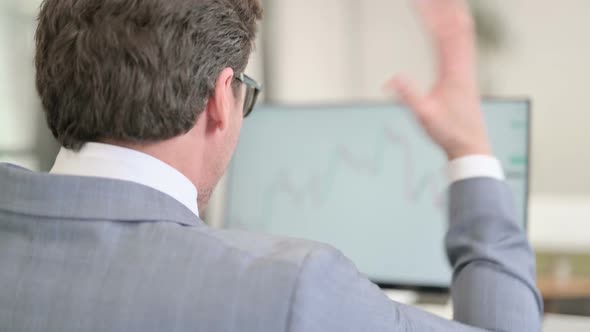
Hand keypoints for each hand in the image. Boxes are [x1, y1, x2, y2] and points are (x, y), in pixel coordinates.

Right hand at [386, 0, 490, 159]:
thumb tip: (390, 79)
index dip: (432, 15)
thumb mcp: (425, 116)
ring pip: (462, 32)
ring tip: (444, 1)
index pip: (444, 35)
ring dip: (451, 13)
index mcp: (454, 72)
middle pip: (456, 26)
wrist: (470, 146)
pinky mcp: (465, 74)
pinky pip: (462, 43)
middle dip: (443, 7)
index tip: (418, 1)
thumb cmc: (449, 132)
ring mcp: (466, 68)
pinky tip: (453, 23)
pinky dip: (456, 27)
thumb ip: (409, 96)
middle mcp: (464, 65)